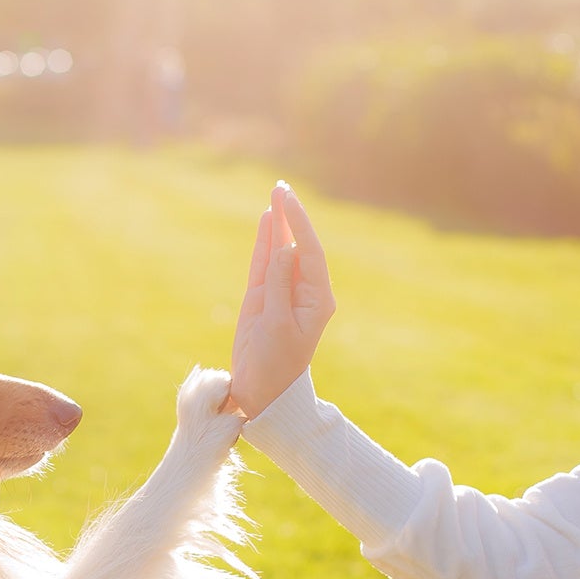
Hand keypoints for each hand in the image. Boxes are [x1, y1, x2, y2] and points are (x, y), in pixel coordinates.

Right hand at [225, 182, 335, 416]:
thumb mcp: (278, 324)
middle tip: (281, 187)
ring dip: (278, 224)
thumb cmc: (275, 363)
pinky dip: (265, 242)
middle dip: (291, 216)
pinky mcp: (261, 298)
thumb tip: (285, 248)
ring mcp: (281, 293)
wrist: (261, 391)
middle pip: (298, 246)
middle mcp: (303, 292)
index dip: (300, 225)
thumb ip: (279, 285)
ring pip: (280, 251)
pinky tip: (267, 221)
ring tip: (275, 194)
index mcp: (318, 300)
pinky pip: (264, 263)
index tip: (288, 201)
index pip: (310, 253)